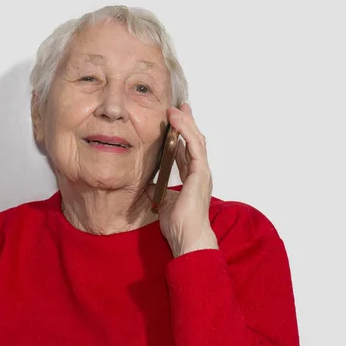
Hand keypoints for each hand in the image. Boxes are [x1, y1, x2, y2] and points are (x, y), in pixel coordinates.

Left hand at [147, 103, 217, 257]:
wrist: (187, 237)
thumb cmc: (178, 224)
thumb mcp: (161, 201)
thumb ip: (156, 188)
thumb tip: (143, 181)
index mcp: (192, 179)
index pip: (186, 152)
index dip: (180, 137)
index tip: (173, 123)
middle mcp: (199, 173)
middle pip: (194, 141)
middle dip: (186, 123)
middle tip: (179, 108)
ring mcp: (202, 172)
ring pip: (196, 139)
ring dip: (186, 122)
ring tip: (176, 108)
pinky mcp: (201, 172)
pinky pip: (195, 145)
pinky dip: (186, 130)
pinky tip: (177, 120)